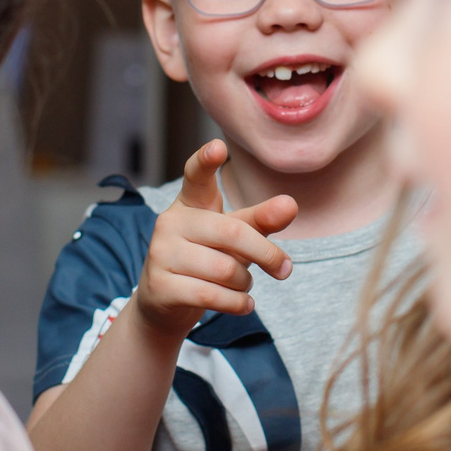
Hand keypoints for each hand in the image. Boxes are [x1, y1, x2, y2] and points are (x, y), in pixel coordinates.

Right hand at [135, 142, 297, 334]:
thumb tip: (291, 205)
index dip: (206, 161)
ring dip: (245, 282)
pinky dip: (237, 303)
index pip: (196, 176)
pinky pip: (210, 295)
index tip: (218, 147)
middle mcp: (171, 222)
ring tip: (243, 285)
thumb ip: (261, 220)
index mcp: (191, 203)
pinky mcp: (159, 286)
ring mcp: (161, 253)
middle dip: (266, 253)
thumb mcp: (235, 238)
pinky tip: (244, 304)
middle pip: (232, 231)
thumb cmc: (207, 260)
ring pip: (224, 269)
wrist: (164, 303)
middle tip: (285, 269)